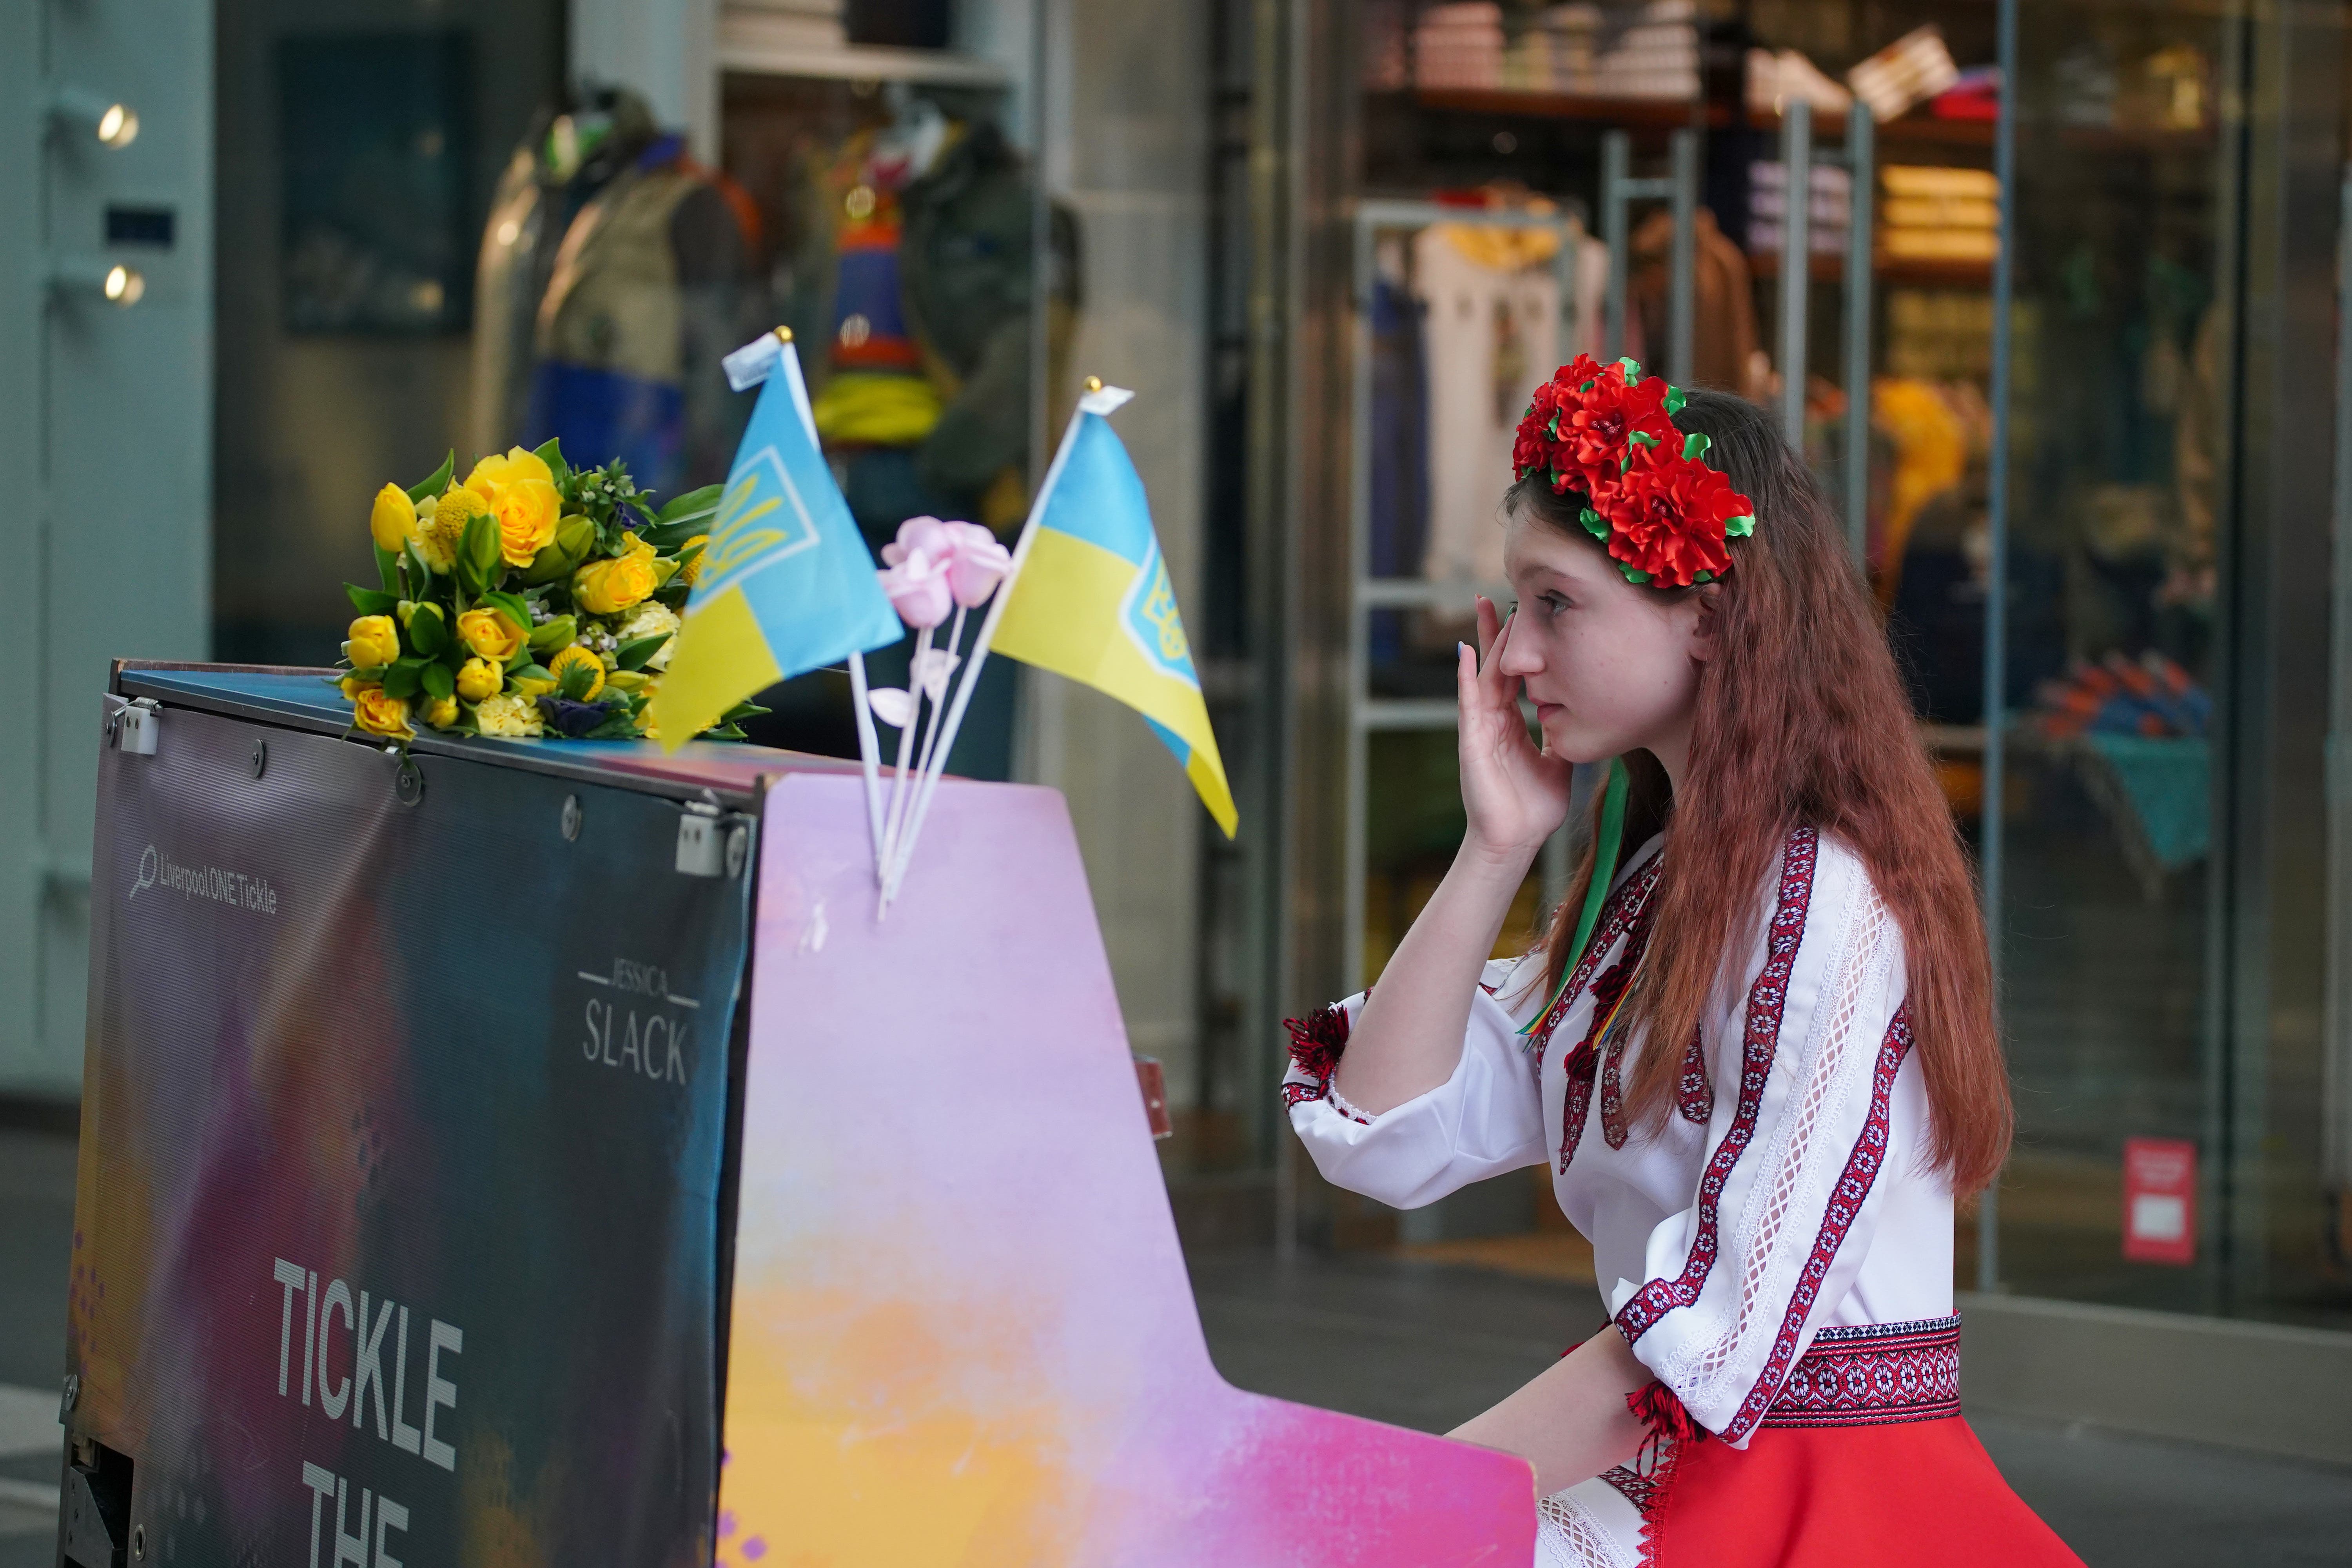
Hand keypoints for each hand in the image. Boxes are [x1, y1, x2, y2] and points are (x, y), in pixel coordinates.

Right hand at [1457, 595, 1572, 864]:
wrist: (1514, 841)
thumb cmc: (1533, 809)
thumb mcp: (1559, 763)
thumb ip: (1562, 739)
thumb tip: (1580, 719)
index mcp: (1513, 724)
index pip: (1516, 675)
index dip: (1522, 646)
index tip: (1531, 615)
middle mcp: (1494, 720)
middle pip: (1496, 664)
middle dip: (1498, 631)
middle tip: (1498, 594)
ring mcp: (1480, 728)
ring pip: (1483, 674)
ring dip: (1484, 641)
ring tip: (1485, 606)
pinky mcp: (1472, 741)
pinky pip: (1468, 701)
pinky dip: (1465, 675)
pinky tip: (1465, 650)